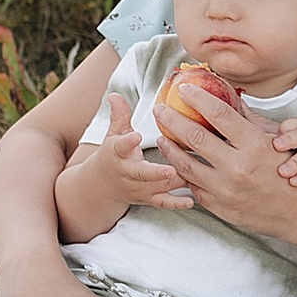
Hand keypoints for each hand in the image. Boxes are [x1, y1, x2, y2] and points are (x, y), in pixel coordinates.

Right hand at [53, 88, 192, 242]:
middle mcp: (128, 173)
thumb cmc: (114, 154)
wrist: (103, 185)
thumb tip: (115, 94)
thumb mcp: (113, 134)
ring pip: (157, 187)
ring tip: (192, 176)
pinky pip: (162, 203)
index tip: (136, 135)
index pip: (121, 147)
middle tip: (171, 169)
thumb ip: (119, 115)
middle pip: (142, 174)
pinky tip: (191, 200)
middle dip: (156, 173)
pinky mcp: (148, 199)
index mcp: (118, 154)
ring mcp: (139, 188)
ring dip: (175, 183)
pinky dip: (176, 203)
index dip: (128, 142)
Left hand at [147, 74, 296, 234]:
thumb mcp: (274, 140)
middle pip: (195, 137)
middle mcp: (238, 167)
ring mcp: (227, 190)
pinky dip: (183, 174)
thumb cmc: (289, 169)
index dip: (198, 98)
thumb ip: (249, 119)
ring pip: (186, 166)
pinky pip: (194, 188)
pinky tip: (178, 164)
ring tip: (162, 137)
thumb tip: (229, 97)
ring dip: (170, 149)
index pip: (219, 114)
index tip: (183, 89)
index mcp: (254, 145)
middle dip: (172, 120)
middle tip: (160, 109)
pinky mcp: (221, 208)